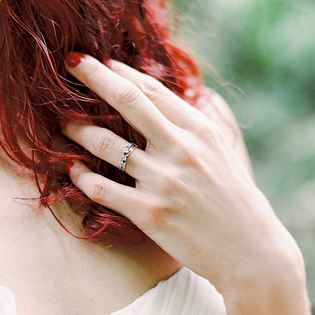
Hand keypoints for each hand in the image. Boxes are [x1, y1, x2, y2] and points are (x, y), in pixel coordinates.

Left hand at [60, 52, 302, 295]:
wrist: (251, 254)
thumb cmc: (238, 205)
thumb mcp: (228, 155)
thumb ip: (203, 127)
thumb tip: (189, 97)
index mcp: (202, 132)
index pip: (153, 90)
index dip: (122, 71)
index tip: (101, 61)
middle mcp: (182, 150)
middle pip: (127, 100)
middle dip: (93, 76)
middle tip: (69, 63)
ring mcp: (164, 181)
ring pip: (105, 143)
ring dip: (77, 129)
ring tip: (63, 124)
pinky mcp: (149, 213)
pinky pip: (100, 188)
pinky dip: (79, 176)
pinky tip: (71, 169)